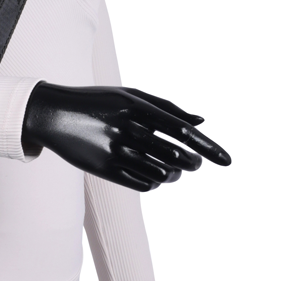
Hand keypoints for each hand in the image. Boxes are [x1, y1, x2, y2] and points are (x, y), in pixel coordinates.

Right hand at [22, 82, 229, 191]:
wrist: (53, 114)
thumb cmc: (99, 102)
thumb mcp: (130, 95)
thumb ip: (167, 107)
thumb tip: (201, 121)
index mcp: (138, 107)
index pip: (183, 130)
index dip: (208, 147)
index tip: (227, 161)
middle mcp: (128, 129)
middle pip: (177, 156)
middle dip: (194, 163)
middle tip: (195, 163)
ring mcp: (116, 151)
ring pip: (163, 173)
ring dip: (175, 174)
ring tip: (173, 168)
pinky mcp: (105, 170)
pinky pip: (144, 184)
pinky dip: (156, 181)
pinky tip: (153, 173)